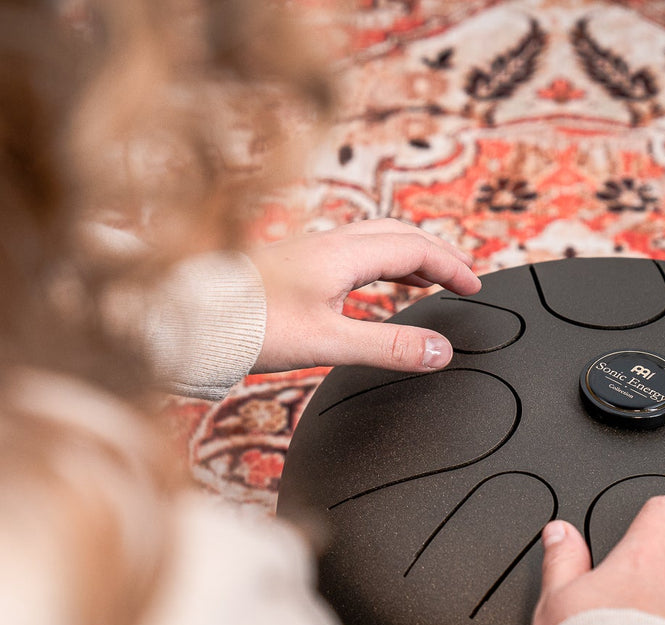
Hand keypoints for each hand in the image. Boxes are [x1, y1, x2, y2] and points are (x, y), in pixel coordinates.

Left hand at [249, 219, 481, 373]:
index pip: (416, 248)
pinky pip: (350, 255)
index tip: (475, 287)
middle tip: (460, 279)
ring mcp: (310, 253)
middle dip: (436, 254)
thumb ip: (387, 346)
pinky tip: (373, 290)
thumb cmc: (250, 327)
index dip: (452, 266)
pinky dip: (378, 266)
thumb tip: (438, 352)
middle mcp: (329, 245)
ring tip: (428, 281)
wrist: (189, 320)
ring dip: (408, 256)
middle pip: (398, 234)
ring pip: (373, 241)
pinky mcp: (294, 267)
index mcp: (343, 254)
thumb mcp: (329, 343)